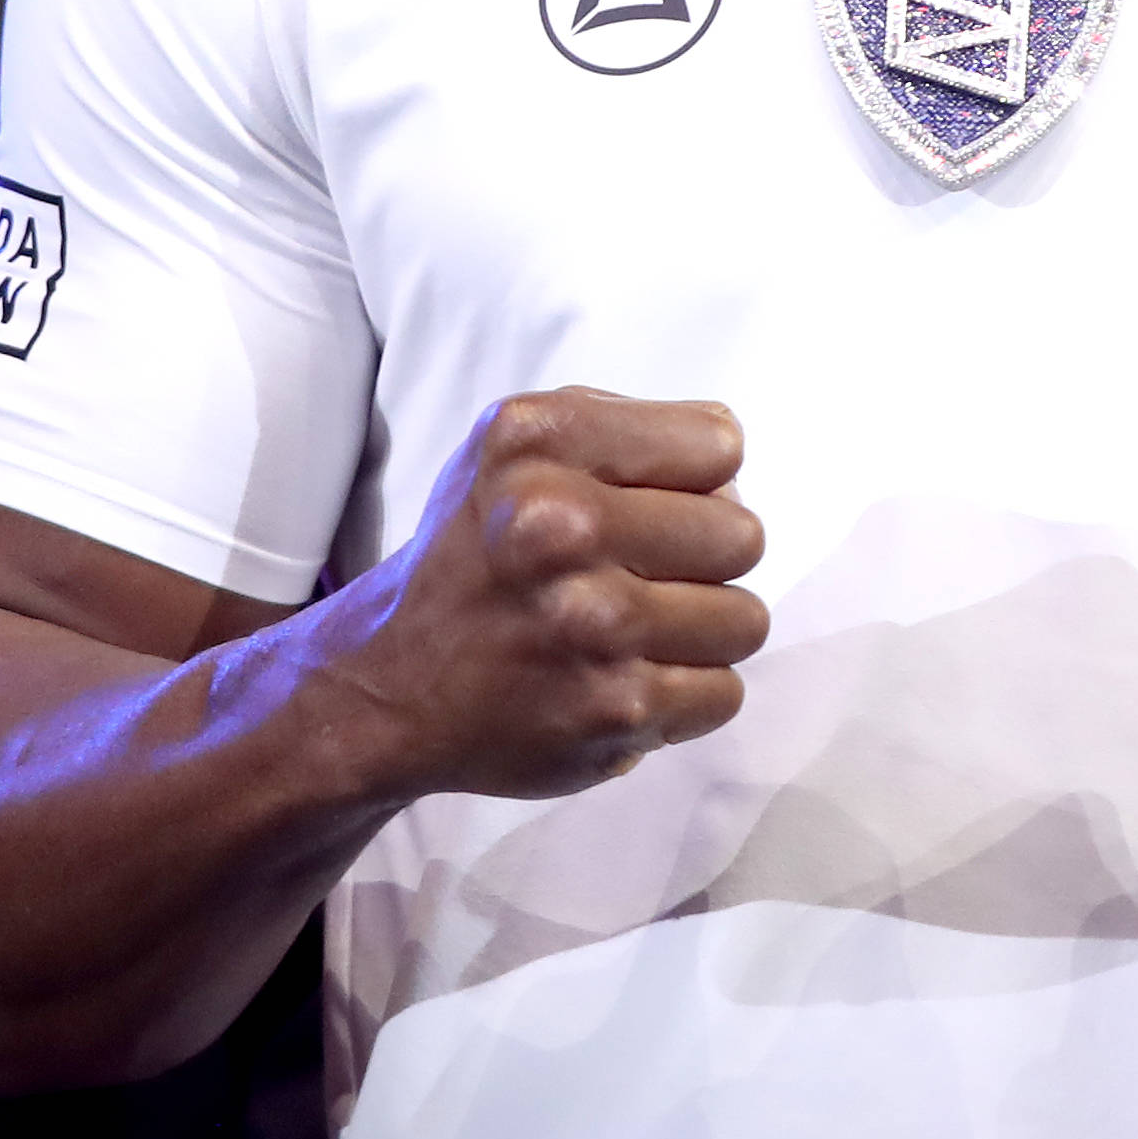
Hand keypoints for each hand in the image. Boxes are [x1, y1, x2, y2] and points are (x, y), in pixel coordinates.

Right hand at [317, 388, 766, 801]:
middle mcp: (560, 527)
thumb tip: (728, 463)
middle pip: (743, 535)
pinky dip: (685, 694)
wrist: (391, 684)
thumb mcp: (516, 448)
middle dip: (705, 559)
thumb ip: (622, 430)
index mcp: (541, 445)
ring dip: (702, 633)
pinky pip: (723, 692)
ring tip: (635, 632)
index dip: (695, 480)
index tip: (647, 506)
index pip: (719, 445)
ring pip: (746, 620)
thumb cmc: (478, 557)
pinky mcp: (614, 708)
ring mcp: (591, 624)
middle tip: (644, 576)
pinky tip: (625, 679)